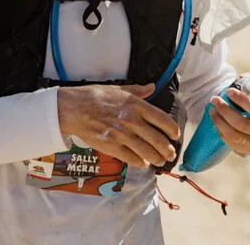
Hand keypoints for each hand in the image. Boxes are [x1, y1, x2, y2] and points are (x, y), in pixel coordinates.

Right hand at [57, 83, 179, 167]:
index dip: (172, 130)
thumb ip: (138, 90)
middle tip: (170, 154)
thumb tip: (152, 87)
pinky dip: (140, 162)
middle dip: (167, 150)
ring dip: (157, 158)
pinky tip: (143, 163)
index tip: (175, 135)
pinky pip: (132, 158)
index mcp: (136, 105)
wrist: (74, 109)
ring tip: (160, 161)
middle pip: (158, 140)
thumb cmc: (95, 96)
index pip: (163, 120)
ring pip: (147, 152)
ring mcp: (123, 135)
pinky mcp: (112, 146)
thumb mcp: (119, 89)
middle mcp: (132, 121)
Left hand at [209, 67, 249, 153]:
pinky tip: (216, 120)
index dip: (241, 99)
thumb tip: (245, 76)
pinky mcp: (245, 148)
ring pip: (234, 134)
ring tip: (212, 109)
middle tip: (214, 99)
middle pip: (241, 123)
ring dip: (219, 121)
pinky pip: (229, 141)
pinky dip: (220, 130)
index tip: (228, 91)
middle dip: (225, 110)